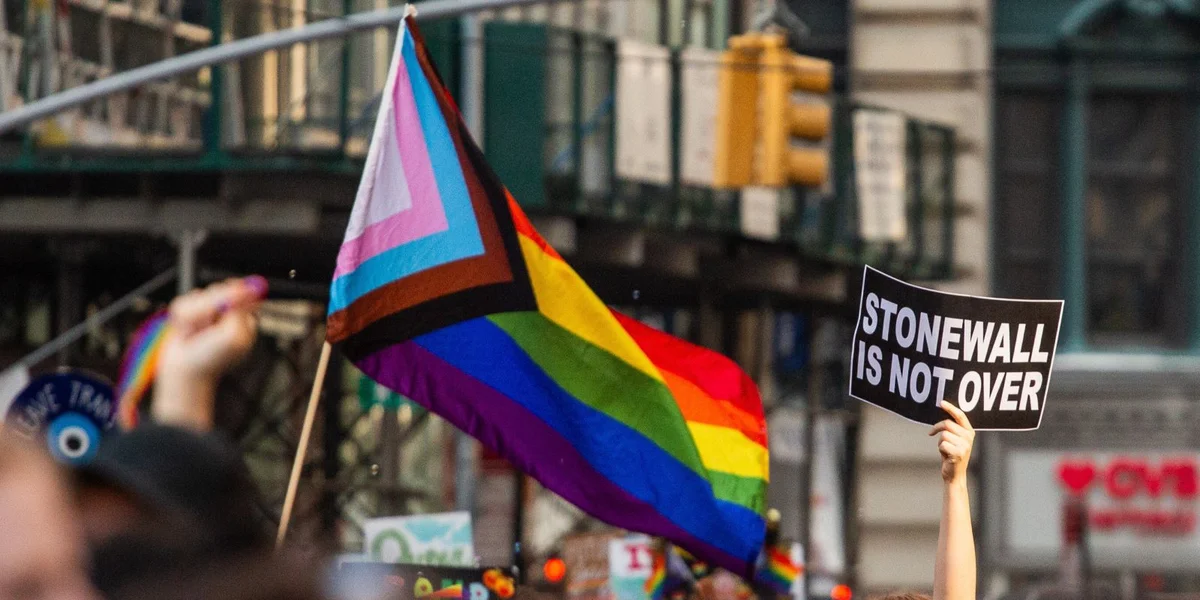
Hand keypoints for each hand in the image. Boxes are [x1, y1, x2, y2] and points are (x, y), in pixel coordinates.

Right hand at [152, 276, 266, 429]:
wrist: (185, 371)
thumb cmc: (213, 358)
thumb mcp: (233, 335)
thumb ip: (239, 310)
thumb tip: (244, 289)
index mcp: (245, 317)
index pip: (245, 291)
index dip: (233, 292)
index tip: (223, 304)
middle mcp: (228, 312)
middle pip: (220, 289)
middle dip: (209, 307)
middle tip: (207, 326)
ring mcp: (208, 312)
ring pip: (199, 295)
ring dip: (194, 315)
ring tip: (195, 333)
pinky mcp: (189, 314)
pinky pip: (183, 303)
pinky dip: (183, 318)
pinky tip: (185, 332)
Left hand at [929, 402, 974, 483]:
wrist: (955, 474)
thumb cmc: (952, 454)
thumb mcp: (955, 439)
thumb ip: (952, 427)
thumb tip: (943, 412)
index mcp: (969, 431)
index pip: (960, 415)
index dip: (950, 408)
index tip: (941, 402)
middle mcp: (969, 437)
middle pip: (947, 424)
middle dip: (937, 428)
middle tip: (932, 433)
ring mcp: (965, 445)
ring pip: (943, 435)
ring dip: (940, 442)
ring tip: (946, 449)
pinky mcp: (959, 453)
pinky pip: (942, 445)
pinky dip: (940, 450)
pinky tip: (946, 456)